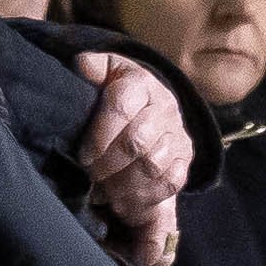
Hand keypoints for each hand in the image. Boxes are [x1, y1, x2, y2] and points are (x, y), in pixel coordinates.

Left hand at [70, 48, 190, 265]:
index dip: (99, 134)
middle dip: (108, 163)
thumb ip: (91, 68)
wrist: (147, 106)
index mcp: (140, 83)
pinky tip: (121, 200)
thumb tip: (82, 65)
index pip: (122, 105)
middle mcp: (164, 108)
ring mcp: (177, 136)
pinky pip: (169, 183)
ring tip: (101, 189)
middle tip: (88, 174)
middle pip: (138, 140)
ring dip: (122, 182)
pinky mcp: (184, 162)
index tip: (82, 154)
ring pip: (153, 165)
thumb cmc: (113, 91)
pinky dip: (142, 196)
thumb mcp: (102, 73)